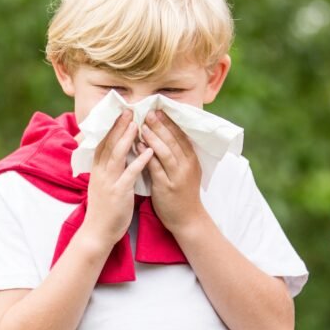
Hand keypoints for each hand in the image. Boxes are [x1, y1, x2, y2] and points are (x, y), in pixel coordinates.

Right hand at [83, 110, 154, 248]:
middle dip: (118, 126)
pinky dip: (139, 161)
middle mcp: (101, 173)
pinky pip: (130, 174)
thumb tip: (115, 155)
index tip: (119, 113)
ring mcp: (109, 182)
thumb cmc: (103, 210)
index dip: (110, 127)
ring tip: (137, 124)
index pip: (102, 143)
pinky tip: (149, 151)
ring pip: (117, 155)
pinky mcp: (119, 193)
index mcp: (97, 170)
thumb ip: (108, 169)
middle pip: (108, 144)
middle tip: (128, 110)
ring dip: (127, 138)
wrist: (97, 233)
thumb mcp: (103, 185)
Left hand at [137, 110, 206, 233]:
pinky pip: (156, 168)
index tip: (158, 110)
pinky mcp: (167, 187)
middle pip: (173, 140)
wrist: (187, 219)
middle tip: (148, 112)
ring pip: (166, 151)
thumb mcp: (185, 171)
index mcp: (192, 159)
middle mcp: (187, 165)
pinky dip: (147, 156)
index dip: (169, 122)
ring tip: (142, 126)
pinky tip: (138, 146)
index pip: (181, 135)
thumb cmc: (183, 193)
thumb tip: (163, 136)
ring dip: (153, 137)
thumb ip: (177, 155)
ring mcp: (177, 176)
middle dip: (160, 125)